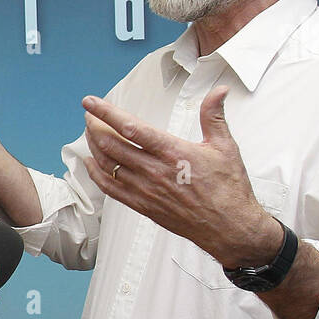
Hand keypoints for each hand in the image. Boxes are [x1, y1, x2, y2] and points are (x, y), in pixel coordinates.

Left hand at [80, 86, 280, 267]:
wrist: (229, 228)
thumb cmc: (228, 189)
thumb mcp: (225, 147)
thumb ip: (214, 115)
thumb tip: (219, 90)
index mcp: (172, 152)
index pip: (130, 127)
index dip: (106, 112)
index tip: (91, 103)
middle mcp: (154, 171)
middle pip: (112, 145)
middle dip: (95, 126)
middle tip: (89, 115)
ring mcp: (146, 190)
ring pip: (108, 165)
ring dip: (94, 146)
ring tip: (90, 132)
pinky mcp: (143, 206)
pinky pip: (111, 189)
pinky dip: (96, 174)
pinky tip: (90, 163)